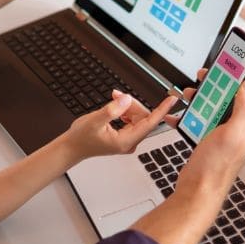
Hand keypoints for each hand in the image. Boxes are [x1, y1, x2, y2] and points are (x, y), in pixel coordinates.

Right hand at [62, 91, 177, 160]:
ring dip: (128, 106)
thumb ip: (112, 110)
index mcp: (126, 141)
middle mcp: (130, 142)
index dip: (162, 110)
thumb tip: (127, 100)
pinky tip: (116, 108)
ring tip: (113, 99)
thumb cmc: (81, 138)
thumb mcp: (94, 120)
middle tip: (117, 96)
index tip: (172, 99)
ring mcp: (128, 140)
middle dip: (132, 104)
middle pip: (143, 117)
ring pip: (138, 117)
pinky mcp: (125, 136)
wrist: (72, 147)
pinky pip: (132, 119)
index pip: (150, 123)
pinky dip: (125, 110)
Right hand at [176, 80, 244, 192]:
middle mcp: (236, 128)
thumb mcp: (233, 133)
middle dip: (211, 86)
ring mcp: (221, 133)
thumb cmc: (216, 167)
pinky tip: (179, 116)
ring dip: (197, 100)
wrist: (196, 190)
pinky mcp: (207, 139)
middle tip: (200, 79)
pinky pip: (198, 121)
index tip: (225, 64)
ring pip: (210, 107)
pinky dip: (187, 117)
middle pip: (225, 97)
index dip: (235, 76)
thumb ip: (244, 108)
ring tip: (186, 97)